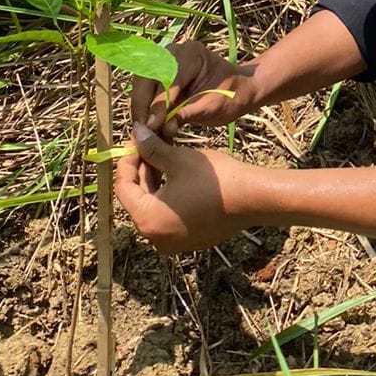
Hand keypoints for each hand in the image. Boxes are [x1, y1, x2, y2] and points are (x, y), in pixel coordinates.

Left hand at [115, 127, 256, 254]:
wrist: (252, 199)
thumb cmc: (213, 179)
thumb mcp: (177, 159)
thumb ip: (151, 149)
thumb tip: (136, 133)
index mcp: (147, 220)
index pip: (124, 188)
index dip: (128, 161)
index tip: (136, 142)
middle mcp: (155, 238)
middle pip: (138, 199)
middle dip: (142, 171)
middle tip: (148, 146)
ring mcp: (173, 242)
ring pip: (154, 207)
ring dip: (155, 182)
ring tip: (162, 156)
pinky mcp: (189, 240)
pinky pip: (170, 217)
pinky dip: (169, 197)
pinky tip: (176, 176)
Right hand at [132, 41, 258, 137]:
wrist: (240, 89)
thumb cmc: (232, 96)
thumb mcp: (212, 107)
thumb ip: (186, 114)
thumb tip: (163, 128)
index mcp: (191, 55)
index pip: (166, 80)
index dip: (157, 104)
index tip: (151, 127)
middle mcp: (174, 52)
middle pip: (147, 77)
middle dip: (142, 104)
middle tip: (141, 130)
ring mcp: (166, 59)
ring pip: (142, 82)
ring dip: (140, 105)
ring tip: (142, 129)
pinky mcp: (161, 71)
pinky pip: (147, 87)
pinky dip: (145, 105)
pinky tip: (146, 123)